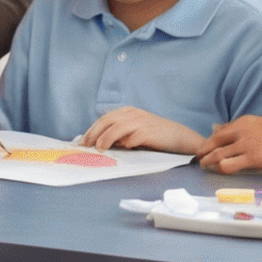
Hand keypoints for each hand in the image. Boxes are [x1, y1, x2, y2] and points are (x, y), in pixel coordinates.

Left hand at [78, 106, 206, 154]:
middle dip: (93, 134)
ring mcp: (142, 122)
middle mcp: (134, 114)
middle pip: (107, 121)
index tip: (82, 142)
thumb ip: (118, 134)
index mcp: (128, 112)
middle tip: (85, 146)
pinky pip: (133, 137)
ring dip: (106, 139)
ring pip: (117, 128)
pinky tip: (125, 148)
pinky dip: (127, 143)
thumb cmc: (154, 137)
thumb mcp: (134, 132)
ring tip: (99, 148)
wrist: (180, 138)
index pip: (104, 119)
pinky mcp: (150, 132)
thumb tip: (96, 143)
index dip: (91, 130)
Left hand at [195, 114, 261, 175]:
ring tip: (204, 166)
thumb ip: (250, 130)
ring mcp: (246, 144)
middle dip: (204, 150)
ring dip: (208, 161)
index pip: (221, 131)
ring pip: (217, 154)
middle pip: (214, 141)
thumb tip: (239, 136)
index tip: (208, 147)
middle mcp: (242, 130)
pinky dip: (220, 169)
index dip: (212, 140)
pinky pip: (227, 165)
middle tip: (199, 157)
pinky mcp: (252, 158)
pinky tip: (221, 171)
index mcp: (246, 121)